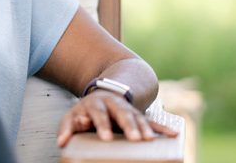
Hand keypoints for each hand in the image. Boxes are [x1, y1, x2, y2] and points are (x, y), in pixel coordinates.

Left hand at [56, 90, 177, 146]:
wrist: (102, 95)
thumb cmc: (85, 112)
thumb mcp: (73, 117)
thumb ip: (68, 128)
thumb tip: (61, 141)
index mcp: (96, 104)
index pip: (99, 114)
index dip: (102, 125)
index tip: (105, 137)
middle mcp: (114, 104)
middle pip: (122, 114)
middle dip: (129, 126)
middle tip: (134, 139)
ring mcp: (128, 109)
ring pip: (138, 117)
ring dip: (145, 128)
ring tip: (149, 140)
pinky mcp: (139, 116)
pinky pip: (152, 122)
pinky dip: (163, 128)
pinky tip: (174, 135)